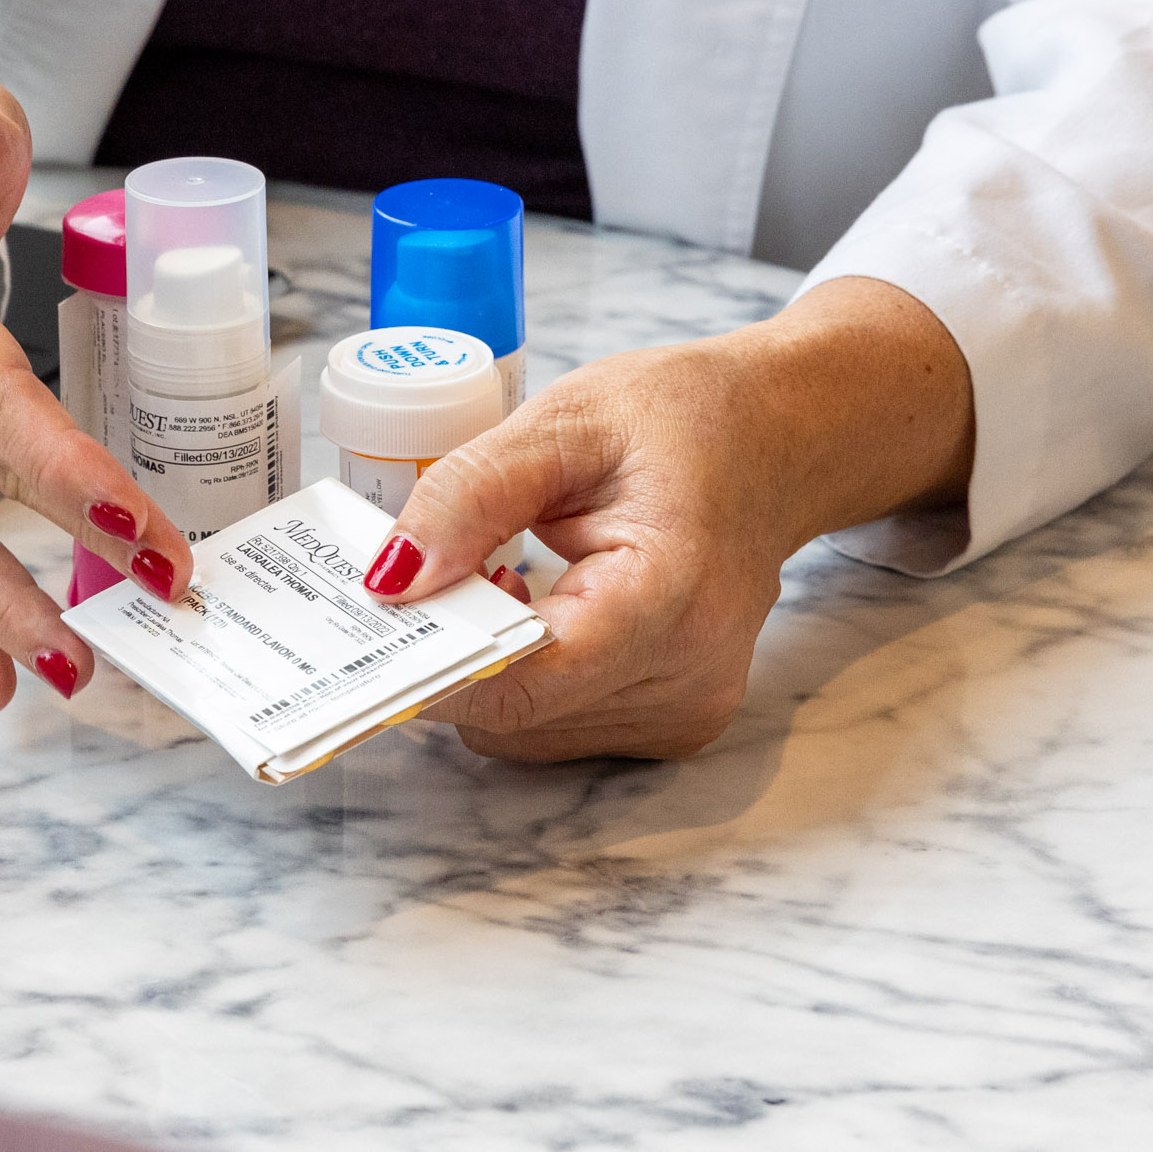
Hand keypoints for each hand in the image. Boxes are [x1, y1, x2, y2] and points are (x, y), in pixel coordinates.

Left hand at [363, 278, 974, 761]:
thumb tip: (390, 578)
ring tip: (510, 576)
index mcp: (668, 596)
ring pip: (523, 731)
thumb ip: (471, 495)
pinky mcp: (673, 725)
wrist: (781, 440)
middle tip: (439, 569)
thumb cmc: (688, 420)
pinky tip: (543, 607)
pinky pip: (555, 726)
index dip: (432, 664)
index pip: (522, 679)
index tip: (371, 623)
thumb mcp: (566, 421)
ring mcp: (684, 712)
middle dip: (452, 652)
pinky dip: (526, 677)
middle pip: (512, 714)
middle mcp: (686, 677)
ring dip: (488, 666)